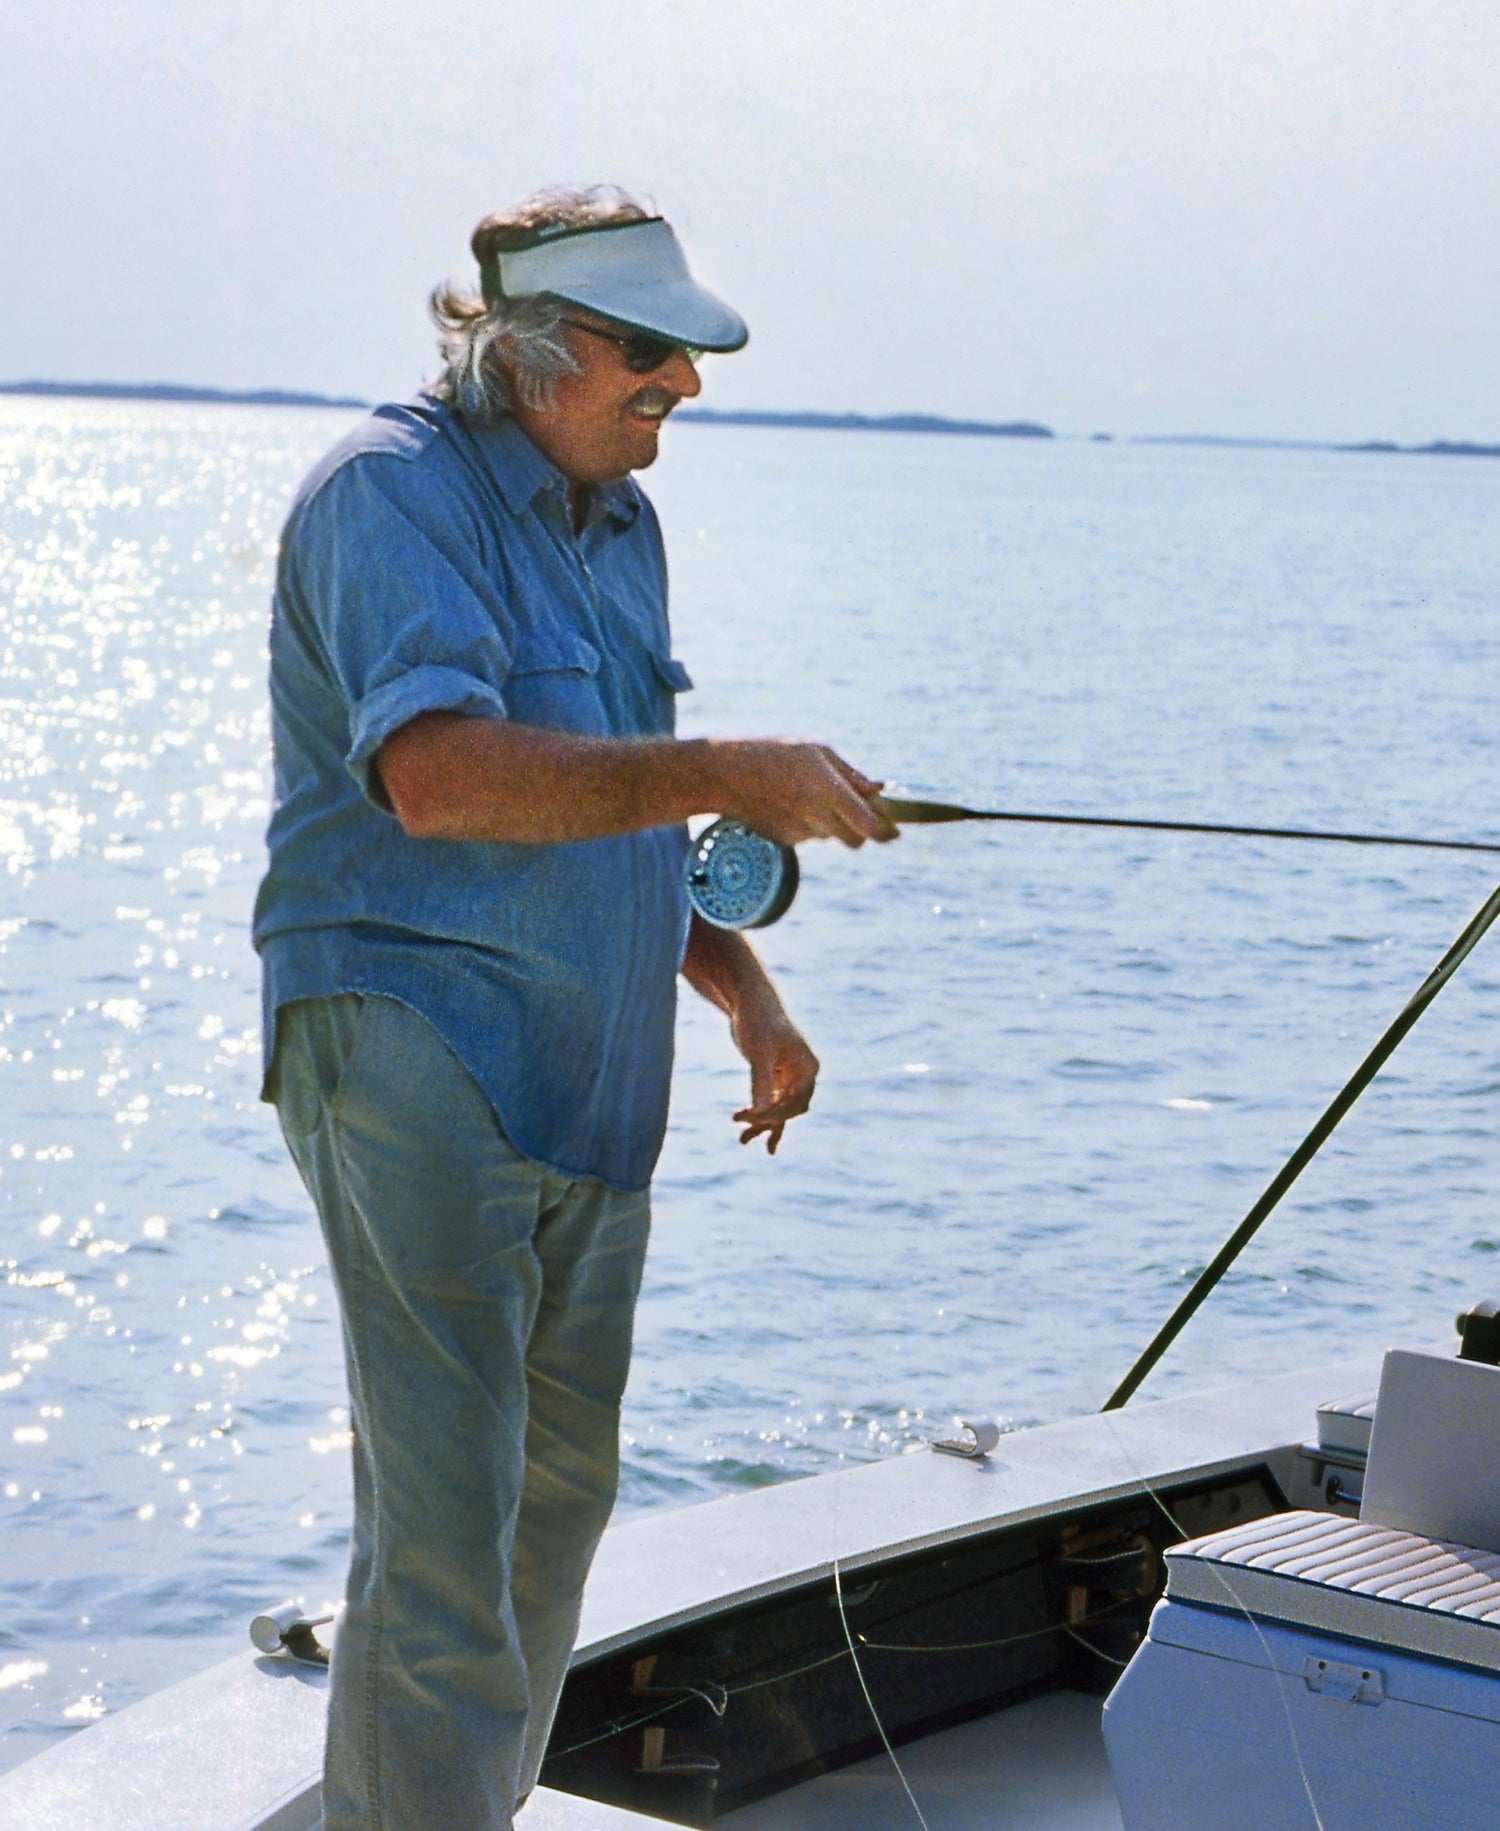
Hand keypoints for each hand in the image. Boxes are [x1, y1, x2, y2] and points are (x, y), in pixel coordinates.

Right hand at [711, 741, 900, 848]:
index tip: (895, 832)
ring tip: (807, 793)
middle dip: (861, 830)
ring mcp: (799, 832)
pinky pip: (808, 835)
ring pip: (830, 835)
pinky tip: (788, 802)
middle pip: (854, 839)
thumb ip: (850, 774)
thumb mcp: (816, 751)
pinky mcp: (784, 840)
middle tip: (859, 811)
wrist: (724, 774)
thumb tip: (878, 791)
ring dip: (831, 822)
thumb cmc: (773, 753)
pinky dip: (808, 823)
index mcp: (828, 791)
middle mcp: (816, 816)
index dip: (886, 832)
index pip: (868, 825)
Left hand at [730, 1006, 819, 1153]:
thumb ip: (762, 1083)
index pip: (796, 1102)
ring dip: (763, 1124)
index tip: (749, 1115)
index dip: (775, 1113)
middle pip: (790, 1110)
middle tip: (740, 1121)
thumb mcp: (760, 1053)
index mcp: (808, 1068)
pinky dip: (759, 1115)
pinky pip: (770, 1103)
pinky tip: (746, 1129)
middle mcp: (802, 1076)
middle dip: (768, 1120)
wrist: (749, 1003)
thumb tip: (761, 1111)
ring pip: (780, 1110)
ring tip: (742, 1141)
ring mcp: (788, 1078)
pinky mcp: (773, 1078)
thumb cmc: (759, 1022)